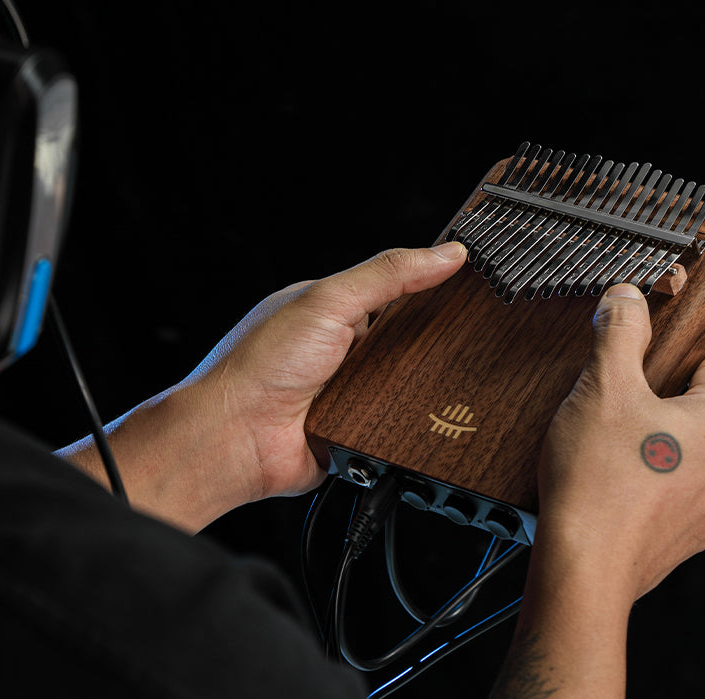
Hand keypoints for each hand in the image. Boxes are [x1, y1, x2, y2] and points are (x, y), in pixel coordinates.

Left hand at [175, 243, 466, 514]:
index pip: (392, 291)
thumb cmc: (260, 366)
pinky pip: (398, 424)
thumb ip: (388, 276)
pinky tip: (419, 415)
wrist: (234, 439)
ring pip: (407, 384)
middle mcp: (340, 351)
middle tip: (466, 334)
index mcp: (330, 311)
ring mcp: (349, 392)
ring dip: (419, 384)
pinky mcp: (357, 431)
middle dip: (430, 342)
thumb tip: (445, 253)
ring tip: (441, 377)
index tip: (469, 280)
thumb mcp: (328, 301)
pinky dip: (409, 421)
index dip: (429, 286)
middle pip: (406, 340)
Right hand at [535, 283, 704, 602]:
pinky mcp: (690, 539)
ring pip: (687, 457)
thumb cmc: (597, 478)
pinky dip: (650, 485)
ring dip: (655, 446)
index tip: (644, 353)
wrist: (585, 567)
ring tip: (605, 452)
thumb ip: (618, 332)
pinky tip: (611, 487)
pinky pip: (675, 495)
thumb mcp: (602, 386)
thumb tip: (626, 297)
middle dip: (657, 403)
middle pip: (699, 413)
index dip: (674, 352)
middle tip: (610, 406)